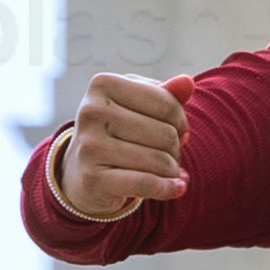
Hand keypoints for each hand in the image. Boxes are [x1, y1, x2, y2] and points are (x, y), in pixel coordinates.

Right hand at [50, 71, 189, 223]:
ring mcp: (89, 146)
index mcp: (102, 84)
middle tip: (166, 153)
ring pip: (159, 160)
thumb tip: (187, 82)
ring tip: (165, 170)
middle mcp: (91, 111)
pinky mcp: (92, 178)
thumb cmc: (118, 132)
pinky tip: (177, 188)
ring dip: (171, 169)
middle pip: (166, 133)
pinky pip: (145, 183)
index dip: (180, 121)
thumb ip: (167, 94)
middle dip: (175, 147)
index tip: (175, 129)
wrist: (82, 171)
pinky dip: (167, 188)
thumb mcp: (138, 107)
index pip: (167, 104)